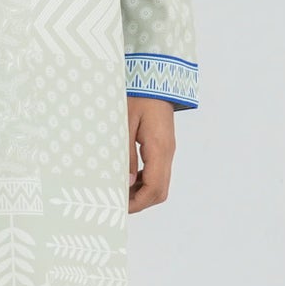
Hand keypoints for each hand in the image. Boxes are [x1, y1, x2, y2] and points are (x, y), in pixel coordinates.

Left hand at [127, 95, 176, 211]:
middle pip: (160, 191)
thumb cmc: (138, 97)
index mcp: (159, 149)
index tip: (119, 206)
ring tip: (119, 191)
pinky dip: (144, 181)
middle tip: (117, 202)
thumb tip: (124, 182)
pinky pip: (157, 172)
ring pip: (160, 184)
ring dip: (142, 193)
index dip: (137, 202)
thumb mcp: (124, 124)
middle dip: (140, 202)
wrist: (154, 79)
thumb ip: (125, 155)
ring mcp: (167, 150)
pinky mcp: (163, 147)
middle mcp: (167, 153)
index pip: (154, 188)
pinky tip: (126, 177)